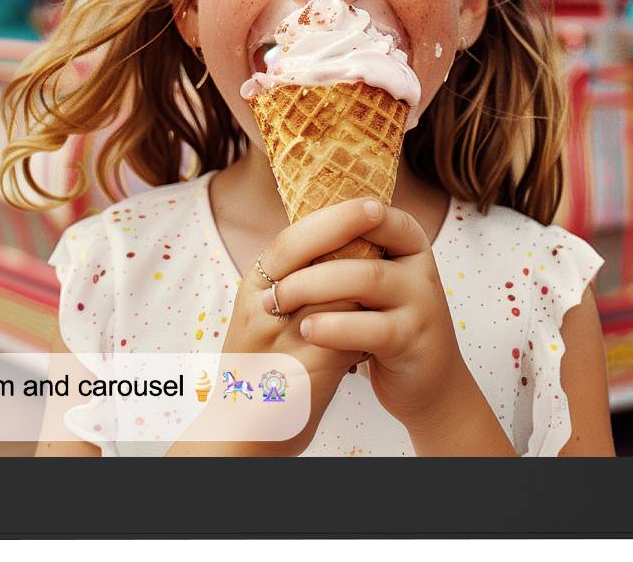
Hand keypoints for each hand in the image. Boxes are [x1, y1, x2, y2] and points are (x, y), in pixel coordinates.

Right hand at [185, 198, 392, 455]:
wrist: (242, 434)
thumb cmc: (263, 369)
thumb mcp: (268, 318)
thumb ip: (295, 283)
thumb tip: (336, 240)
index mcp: (252, 292)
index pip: (289, 241)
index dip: (329, 217)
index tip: (365, 199)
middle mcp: (259, 313)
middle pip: (303, 257)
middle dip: (343, 228)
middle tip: (379, 208)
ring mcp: (276, 345)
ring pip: (328, 297)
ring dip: (360, 278)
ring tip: (389, 261)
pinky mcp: (300, 378)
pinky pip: (341, 341)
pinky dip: (363, 327)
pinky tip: (381, 322)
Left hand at [267, 203, 473, 434]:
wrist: (426, 381)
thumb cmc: (383, 325)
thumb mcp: (371, 285)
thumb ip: (344, 259)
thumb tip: (287, 239)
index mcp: (407, 242)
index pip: (371, 213)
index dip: (331, 218)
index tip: (291, 240)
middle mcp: (419, 265)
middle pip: (362, 245)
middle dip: (309, 261)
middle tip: (272, 286)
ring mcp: (422, 302)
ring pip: (366, 279)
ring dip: (314, 288)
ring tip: (279, 304)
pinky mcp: (414, 340)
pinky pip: (372, 327)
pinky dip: (334, 327)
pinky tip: (307, 331)